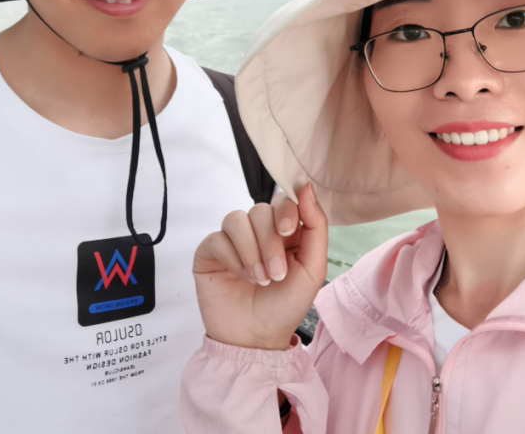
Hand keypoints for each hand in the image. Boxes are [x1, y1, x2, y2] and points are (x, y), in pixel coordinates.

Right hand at [193, 183, 327, 350]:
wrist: (257, 338)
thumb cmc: (286, 305)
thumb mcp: (313, 268)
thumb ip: (315, 226)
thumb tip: (307, 186)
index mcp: (284, 231)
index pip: (283, 200)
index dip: (286, 210)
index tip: (288, 232)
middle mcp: (257, 231)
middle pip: (260, 210)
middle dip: (270, 242)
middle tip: (276, 275)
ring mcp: (231, 241)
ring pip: (236, 219)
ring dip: (251, 251)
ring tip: (260, 279)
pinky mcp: (209, 252)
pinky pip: (217, 238)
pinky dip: (233, 258)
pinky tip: (240, 277)